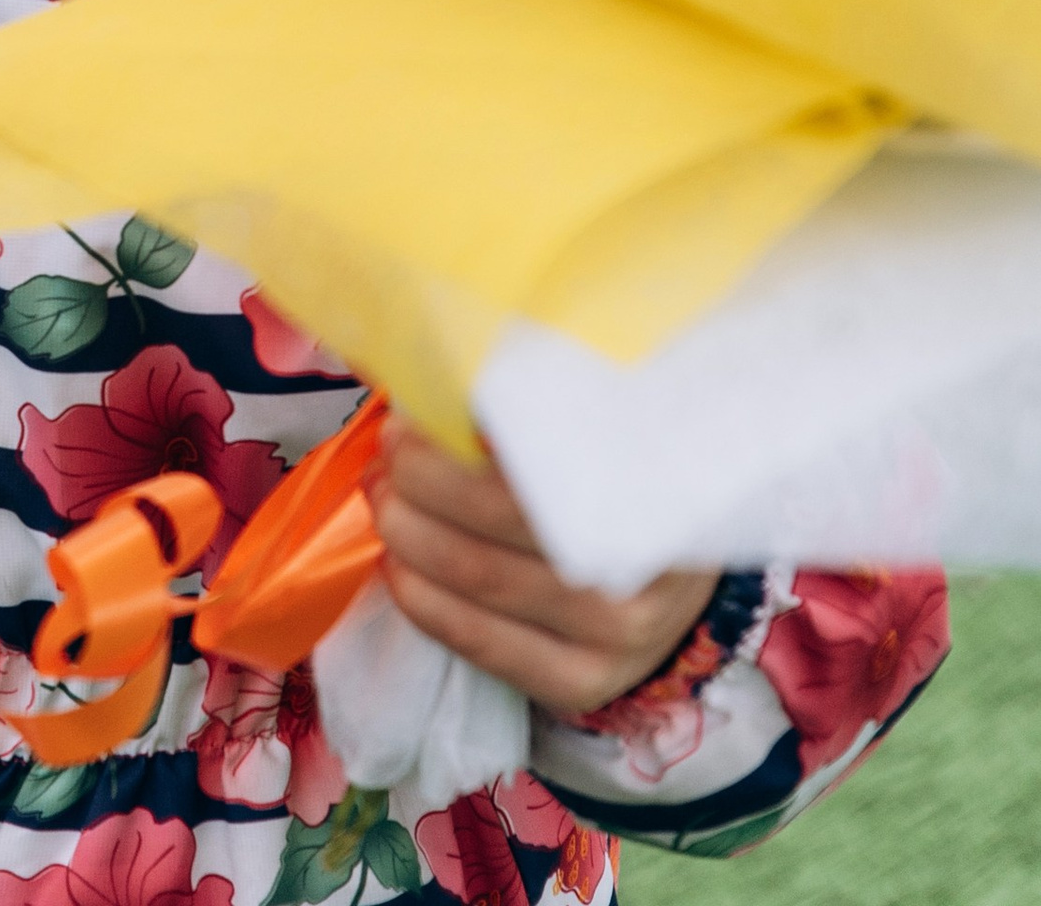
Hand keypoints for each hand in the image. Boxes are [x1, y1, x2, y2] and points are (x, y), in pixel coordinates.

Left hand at [372, 424, 716, 718]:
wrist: (684, 586)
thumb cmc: (626, 484)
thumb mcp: (610, 435)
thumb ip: (541, 409)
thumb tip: (435, 381)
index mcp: (650, 492)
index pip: (531, 470)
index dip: (452, 445)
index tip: (409, 418)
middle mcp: (640, 574)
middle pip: (493, 525)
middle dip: (416, 484)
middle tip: (388, 453)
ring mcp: (618, 641)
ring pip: (477, 583)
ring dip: (408, 535)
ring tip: (383, 497)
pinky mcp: (584, 686)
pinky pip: (482, 645)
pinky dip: (423, 602)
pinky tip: (399, 566)